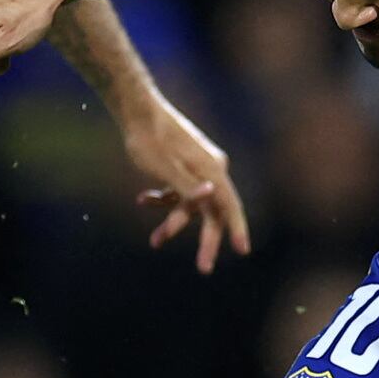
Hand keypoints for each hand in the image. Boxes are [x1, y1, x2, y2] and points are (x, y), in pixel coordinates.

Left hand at [121, 97, 249, 273]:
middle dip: (205, 240)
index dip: (237, 228)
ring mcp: (198, 167)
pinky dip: (165, 200)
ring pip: (192, 204)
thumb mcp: (164, 166)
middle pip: (213, 211)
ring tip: (155, 241)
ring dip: (174, 221)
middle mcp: (210, 168)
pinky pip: (180, 191)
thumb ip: (186, 185)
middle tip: (204, 268)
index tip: (243, 250)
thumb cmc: (148, 139)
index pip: (230, 204)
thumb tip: (211, 196)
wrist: (136, 109)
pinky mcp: (184, 166)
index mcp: (211, 169)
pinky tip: (144, 200)